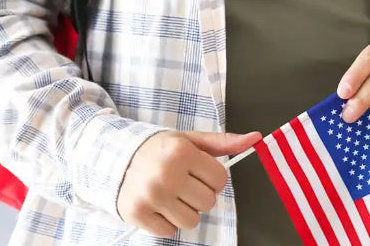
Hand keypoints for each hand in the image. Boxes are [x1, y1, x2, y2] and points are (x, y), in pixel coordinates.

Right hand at [116, 130, 260, 236]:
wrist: (113, 157)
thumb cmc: (159, 149)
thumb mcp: (190, 140)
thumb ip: (223, 142)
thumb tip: (255, 139)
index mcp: (182, 153)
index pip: (220, 180)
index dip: (213, 179)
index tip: (199, 174)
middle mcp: (166, 175)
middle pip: (208, 202)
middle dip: (200, 195)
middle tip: (184, 184)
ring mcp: (151, 196)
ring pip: (191, 221)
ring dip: (186, 211)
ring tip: (173, 196)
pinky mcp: (138, 214)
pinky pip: (169, 231)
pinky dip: (167, 222)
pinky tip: (159, 205)